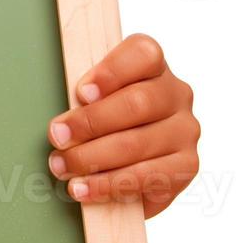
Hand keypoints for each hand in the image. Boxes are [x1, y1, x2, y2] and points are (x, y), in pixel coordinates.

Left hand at [47, 34, 199, 217]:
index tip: (81, 92)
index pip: (143, 53)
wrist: (128, 166)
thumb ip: (83, 99)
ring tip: (61, 167)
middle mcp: (176, 95)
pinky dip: (108, 184)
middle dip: (89, 122)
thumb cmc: (102, 123)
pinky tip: (83, 188)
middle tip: (57, 136)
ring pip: (137, 143)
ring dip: (91, 158)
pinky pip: (146, 177)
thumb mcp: (90, 100)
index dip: (111, 71)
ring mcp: (185, 130)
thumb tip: (61, 123)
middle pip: (137, 103)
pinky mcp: (186, 166)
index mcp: (152, 67)